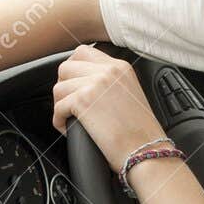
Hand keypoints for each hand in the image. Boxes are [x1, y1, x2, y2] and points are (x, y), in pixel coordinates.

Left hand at [51, 44, 166, 171]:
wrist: (146, 151)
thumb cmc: (141, 133)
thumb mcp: (130, 94)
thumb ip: (109, 82)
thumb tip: (84, 83)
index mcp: (120, 67)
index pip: (83, 52)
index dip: (73, 70)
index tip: (73, 85)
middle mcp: (108, 70)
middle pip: (66, 67)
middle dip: (64, 87)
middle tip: (69, 104)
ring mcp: (95, 83)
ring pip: (59, 88)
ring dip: (60, 105)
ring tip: (70, 119)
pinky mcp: (83, 101)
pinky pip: (57, 107)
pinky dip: (59, 121)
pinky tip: (68, 129)